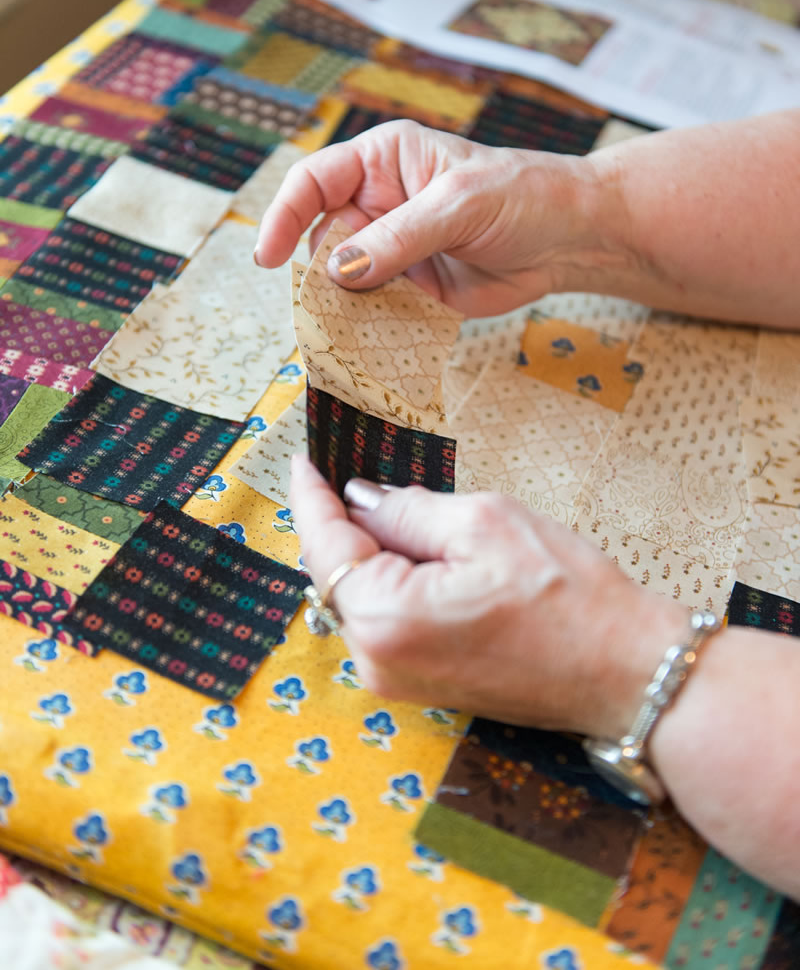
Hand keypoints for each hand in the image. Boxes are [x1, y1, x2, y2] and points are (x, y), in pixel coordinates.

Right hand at [255, 120, 612, 316]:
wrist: (572, 239)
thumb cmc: (523, 194)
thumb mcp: (460, 204)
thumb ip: (400, 236)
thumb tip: (341, 271)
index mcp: (382, 161)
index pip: (314, 181)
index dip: (285, 215)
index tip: (269, 256)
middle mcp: (379, 204)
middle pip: (322, 239)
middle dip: (318, 275)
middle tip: (324, 307)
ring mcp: (393, 251)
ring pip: (344, 283)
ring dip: (341, 308)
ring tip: (345, 333)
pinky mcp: (412, 290)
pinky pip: (375, 311)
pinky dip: (369, 329)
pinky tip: (371, 345)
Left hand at [290, 456, 686, 737]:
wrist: (627, 673)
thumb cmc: (568, 596)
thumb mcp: (485, 524)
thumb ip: (408, 511)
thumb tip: (362, 499)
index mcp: (386, 619)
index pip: (325, 546)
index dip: (312, 498)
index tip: (303, 462)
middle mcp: (378, 662)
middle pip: (336, 576)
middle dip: (346, 525)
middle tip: (362, 476)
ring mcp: (399, 683)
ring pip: (361, 600)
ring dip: (374, 556)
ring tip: (413, 517)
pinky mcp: (423, 688)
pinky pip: (386, 624)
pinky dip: (393, 585)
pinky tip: (427, 558)